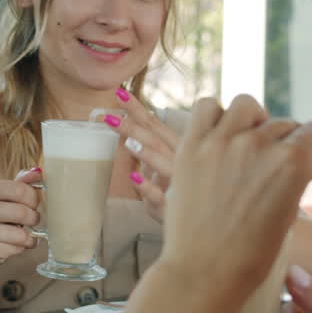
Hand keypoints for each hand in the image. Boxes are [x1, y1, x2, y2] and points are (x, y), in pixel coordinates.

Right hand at [0, 168, 41, 267]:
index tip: (32, 204)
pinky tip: (13, 245)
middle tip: (31, 221)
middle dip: (33, 218)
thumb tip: (39, 172)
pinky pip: (16, 248)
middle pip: (22, 212)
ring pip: (21, 234)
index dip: (33, 199)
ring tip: (23, 234)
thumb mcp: (6, 196)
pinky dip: (21, 248)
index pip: (21, 190)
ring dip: (29, 236)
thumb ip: (22, 182)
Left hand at [104, 88, 179, 221]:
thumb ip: (152, 146)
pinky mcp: (171, 206)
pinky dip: (147, 187)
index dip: (137, 109)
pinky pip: (160, 196)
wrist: (203, 220)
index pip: (155, 124)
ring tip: (127, 142)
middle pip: (156, 139)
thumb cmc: (180, 189)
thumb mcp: (166, 164)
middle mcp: (180, 161)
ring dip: (146, 152)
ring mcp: (177, 182)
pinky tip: (134, 178)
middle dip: (133, 126)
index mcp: (177, 148)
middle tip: (108, 116)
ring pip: (164, 164)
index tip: (119, 93)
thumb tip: (128, 125)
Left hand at [157, 95, 311, 296]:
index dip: (309, 142)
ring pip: (246, 106)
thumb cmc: (253, 251)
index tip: (303, 148)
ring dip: (250, 119)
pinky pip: (206, 107)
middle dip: (280, 140)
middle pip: (280, 123)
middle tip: (269, 162)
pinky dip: (214, 115)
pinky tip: (217, 135)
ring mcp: (223, 141)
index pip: (311, 130)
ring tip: (244, 140)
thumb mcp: (289, 211)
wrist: (206, 270)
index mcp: (292, 161)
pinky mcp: (192, 145)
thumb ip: (305, 177)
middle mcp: (259, 144)